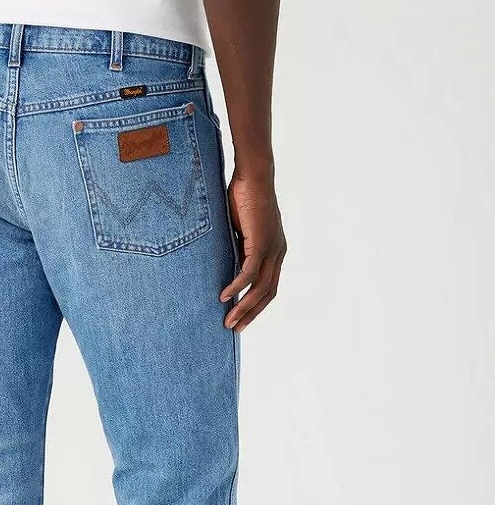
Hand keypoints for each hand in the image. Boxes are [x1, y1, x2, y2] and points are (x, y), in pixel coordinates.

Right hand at [220, 174, 285, 331]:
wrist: (253, 175)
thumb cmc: (244, 198)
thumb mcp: (240, 231)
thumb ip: (238, 250)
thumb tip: (226, 266)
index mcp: (276, 251)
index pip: (269, 287)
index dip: (256, 305)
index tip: (241, 318)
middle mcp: (278, 253)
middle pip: (268, 293)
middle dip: (251, 314)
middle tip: (235, 329)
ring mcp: (272, 248)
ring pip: (260, 288)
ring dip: (244, 307)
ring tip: (229, 321)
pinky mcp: (261, 243)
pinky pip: (249, 273)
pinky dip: (236, 287)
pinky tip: (224, 296)